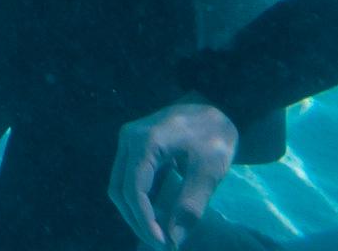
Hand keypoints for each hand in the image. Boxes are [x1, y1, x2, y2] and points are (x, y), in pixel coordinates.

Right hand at [111, 101, 239, 246]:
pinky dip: (141, 200)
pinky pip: (130, 178)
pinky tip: (158, 216)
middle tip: (161, 244)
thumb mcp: (209, 171)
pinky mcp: (135, 146)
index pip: (134, 189)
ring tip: (159, 234)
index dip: (145, 220)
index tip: (163, 244)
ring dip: (136, 212)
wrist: (217, 102)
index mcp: (146, 142)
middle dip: (138, 220)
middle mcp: (129, 139)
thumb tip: (174, 240)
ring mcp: (129, 141)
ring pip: (121, 185)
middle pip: (120, 189)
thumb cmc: (215, 134)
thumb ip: (190, 206)